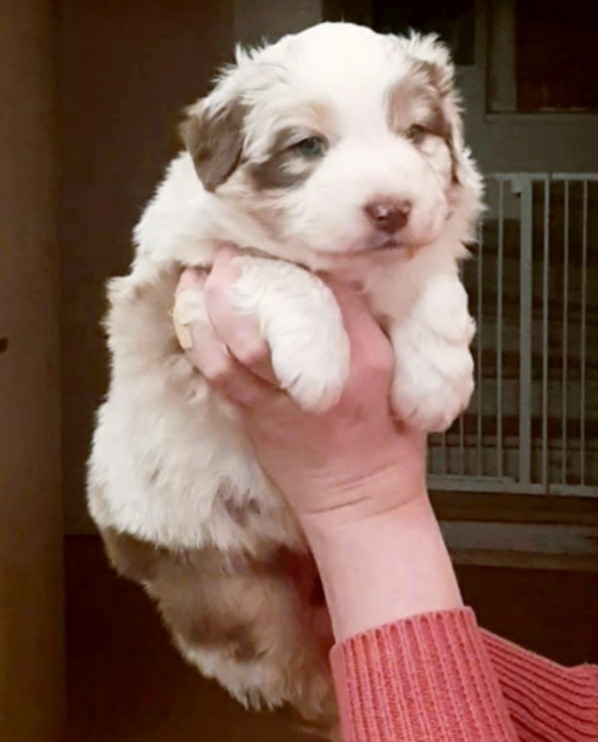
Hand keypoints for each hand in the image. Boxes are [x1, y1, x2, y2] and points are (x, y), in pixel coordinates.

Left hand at [176, 248, 427, 532]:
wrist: (361, 507)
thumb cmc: (389, 445)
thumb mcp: (404, 379)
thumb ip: (375, 331)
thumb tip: (347, 283)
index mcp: (367, 363)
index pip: (338, 294)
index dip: (312, 259)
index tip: (294, 235)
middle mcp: (319, 380)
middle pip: (273, 318)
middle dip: (242, 280)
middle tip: (228, 249)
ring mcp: (279, 404)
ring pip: (233, 348)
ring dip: (208, 309)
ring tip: (196, 276)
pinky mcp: (253, 421)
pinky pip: (219, 378)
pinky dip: (201, 344)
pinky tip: (191, 319)